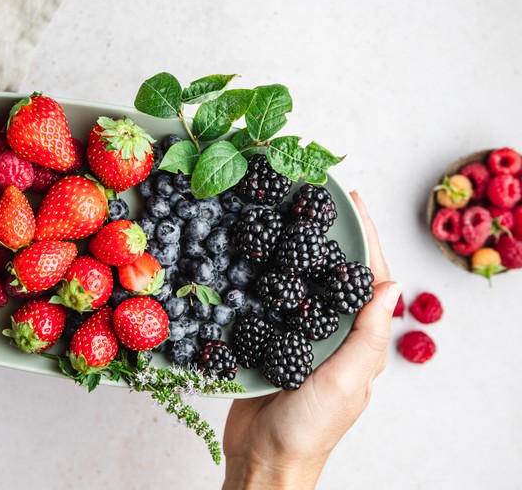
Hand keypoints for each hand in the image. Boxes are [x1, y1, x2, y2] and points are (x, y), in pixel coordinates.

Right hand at [222, 193, 400, 489]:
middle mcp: (335, 335)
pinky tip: (262, 258)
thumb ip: (367, 336)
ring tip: (293, 217)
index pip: (369, 279)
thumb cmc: (309, 427)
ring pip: (307, 284)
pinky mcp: (274, 343)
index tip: (354, 201)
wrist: (264, 457)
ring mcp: (304, 339)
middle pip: (339, 274)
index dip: (365, 238)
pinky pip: (277, 303)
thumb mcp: (345, 381)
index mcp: (359, 342)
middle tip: (321, 199)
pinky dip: (274, 277)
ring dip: (303, 249)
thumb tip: (393, 286)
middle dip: (335, 235)